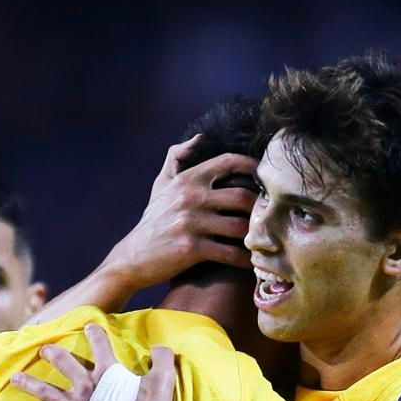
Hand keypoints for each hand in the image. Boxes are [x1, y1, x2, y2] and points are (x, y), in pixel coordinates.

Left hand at [0, 323, 173, 400]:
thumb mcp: (163, 381)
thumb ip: (162, 360)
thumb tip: (162, 348)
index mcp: (107, 372)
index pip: (100, 344)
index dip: (95, 334)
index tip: (89, 326)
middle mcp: (86, 386)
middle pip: (64, 363)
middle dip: (53, 354)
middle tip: (43, 349)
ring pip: (46, 392)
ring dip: (29, 383)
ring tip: (15, 378)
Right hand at [96, 136, 262, 293]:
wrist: (132, 257)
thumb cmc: (152, 222)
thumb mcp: (160, 186)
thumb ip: (176, 159)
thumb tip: (199, 138)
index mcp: (187, 180)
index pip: (228, 162)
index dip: (252, 166)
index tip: (265, 176)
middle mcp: (190, 198)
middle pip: (241, 196)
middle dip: (258, 208)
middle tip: (268, 216)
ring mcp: (191, 223)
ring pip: (238, 226)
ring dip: (253, 235)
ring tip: (262, 239)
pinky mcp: (191, 249)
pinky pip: (228, 253)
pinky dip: (243, 260)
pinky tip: (250, 263)